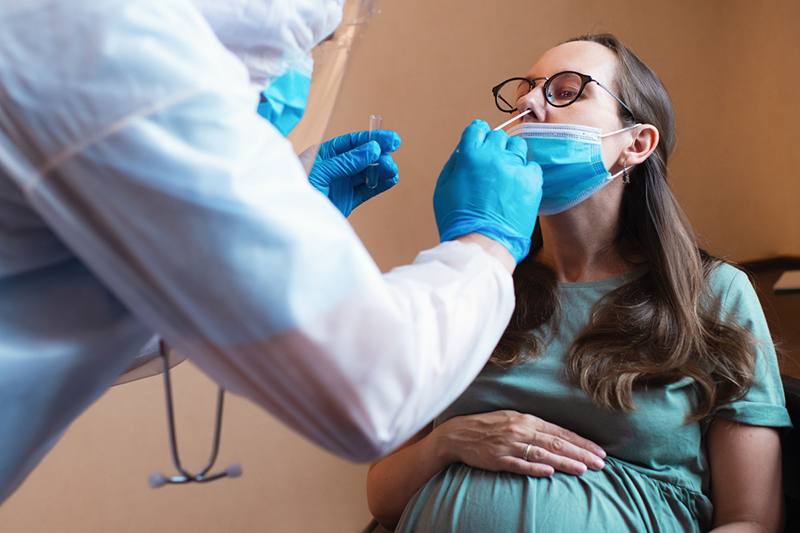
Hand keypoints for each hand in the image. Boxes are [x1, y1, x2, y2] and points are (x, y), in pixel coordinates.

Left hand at [305, 130, 400, 216]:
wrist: (292, 223)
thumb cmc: (296, 193)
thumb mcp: (320, 173)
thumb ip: (346, 162)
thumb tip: (372, 149)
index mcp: (322, 155)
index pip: (350, 143)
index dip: (371, 139)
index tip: (390, 139)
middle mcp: (333, 168)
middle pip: (362, 157)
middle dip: (379, 156)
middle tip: (391, 157)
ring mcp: (340, 185)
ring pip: (366, 174)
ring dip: (381, 170)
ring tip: (392, 170)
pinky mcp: (346, 201)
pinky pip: (366, 190)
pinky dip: (379, 185)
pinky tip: (391, 180)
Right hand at [433, 120, 542, 263]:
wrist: (483, 244)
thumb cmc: (459, 221)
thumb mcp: (442, 189)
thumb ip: (454, 163)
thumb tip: (464, 148)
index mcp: (470, 155)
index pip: (477, 128)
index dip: (478, 133)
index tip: (480, 140)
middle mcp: (493, 156)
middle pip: (498, 135)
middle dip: (494, 146)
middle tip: (491, 163)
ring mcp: (514, 167)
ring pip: (517, 145)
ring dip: (511, 155)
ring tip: (506, 173)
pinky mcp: (531, 181)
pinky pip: (532, 165)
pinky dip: (525, 172)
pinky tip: (517, 185)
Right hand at [433, 410, 605, 476]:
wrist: (458, 433)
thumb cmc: (489, 426)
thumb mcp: (513, 419)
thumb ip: (535, 428)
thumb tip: (560, 438)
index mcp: (526, 419)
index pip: (560, 431)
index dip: (581, 442)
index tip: (600, 452)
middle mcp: (520, 430)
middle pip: (556, 442)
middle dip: (581, 453)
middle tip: (601, 464)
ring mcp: (508, 444)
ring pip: (542, 453)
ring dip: (564, 462)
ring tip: (583, 470)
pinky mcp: (497, 458)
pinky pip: (518, 464)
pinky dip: (534, 467)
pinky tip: (549, 472)